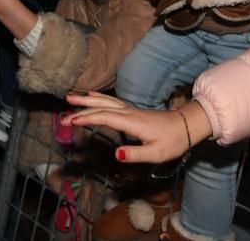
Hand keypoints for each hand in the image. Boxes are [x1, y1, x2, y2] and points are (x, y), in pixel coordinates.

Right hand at [63, 92, 211, 163]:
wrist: (186, 126)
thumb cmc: (172, 141)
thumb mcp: (156, 153)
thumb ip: (135, 154)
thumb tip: (115, 154)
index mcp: (133, 122)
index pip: (105, 118)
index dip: (87, 119)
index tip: (71, 121)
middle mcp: (129, 113)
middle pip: (101, 108)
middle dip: (81, 110)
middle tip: (63, 114)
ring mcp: (130, 110)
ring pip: (105, 102)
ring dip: (87, 100)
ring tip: (70, 97)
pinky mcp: (131, 111)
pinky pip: (111, 101)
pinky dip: (99, 97)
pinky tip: (91, 95)